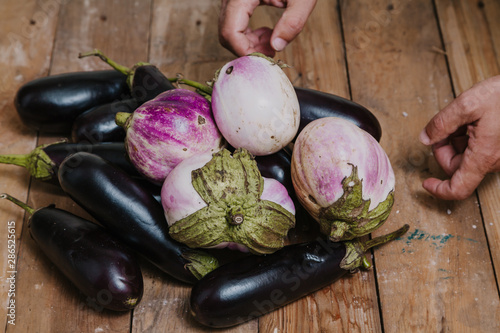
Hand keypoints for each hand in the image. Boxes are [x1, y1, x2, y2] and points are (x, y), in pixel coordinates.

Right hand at [218, 0, 316, 56]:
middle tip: (271, 52)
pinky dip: (248, 33)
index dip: (245, 52)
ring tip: (272, 42)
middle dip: (247, 49)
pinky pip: (234, 21)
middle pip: (226, 33)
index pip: (230, 32)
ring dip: (248, 43)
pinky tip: (267, 32)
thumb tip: (276, 48)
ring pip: (229, 29)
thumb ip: (293, 22)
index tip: (265, 59)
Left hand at [419, 75, 499, 199]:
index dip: (439, 190)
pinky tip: (470, 120)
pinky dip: (467, 137)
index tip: (426, 183)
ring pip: (465, 157)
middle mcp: (493, 160)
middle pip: (456, 167)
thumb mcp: (468, 104)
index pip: (458, 188)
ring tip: (462, 118)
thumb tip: (425, 138)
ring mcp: (499, 155)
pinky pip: (477, 149)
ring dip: (455, 140)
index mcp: (484, 156)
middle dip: (444, 148)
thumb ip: (442, 124)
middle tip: (443, 126)